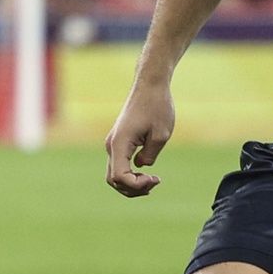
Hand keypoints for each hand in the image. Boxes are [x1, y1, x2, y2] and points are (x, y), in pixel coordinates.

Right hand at [105, 81, 175, 196]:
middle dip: (133, 188)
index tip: (155, 179)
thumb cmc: (157, 106)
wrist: (150, 85)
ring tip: (152, 181)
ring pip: (114, 175)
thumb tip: (141, 167)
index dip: (136, 185)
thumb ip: (150, 156)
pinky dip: (130, 175)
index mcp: (120, 143)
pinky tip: (146, 173)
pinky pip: (119, 165)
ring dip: (131, 183)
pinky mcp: (118, 141)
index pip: (120, 177)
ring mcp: (113, 143)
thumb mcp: (161, 135)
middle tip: (155, 182)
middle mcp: (112, 145)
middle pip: (113, 180)